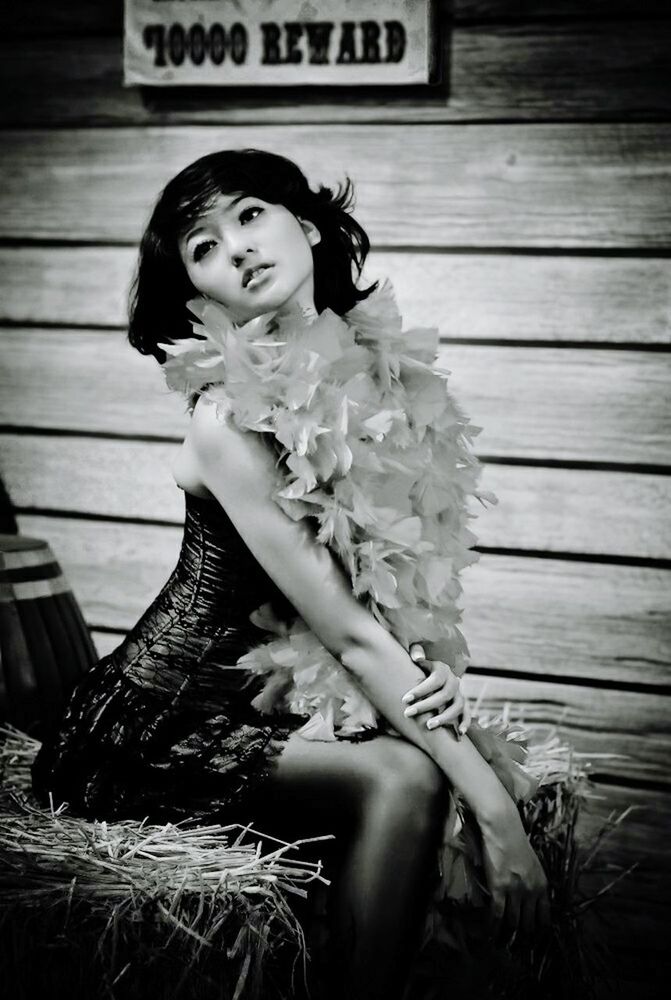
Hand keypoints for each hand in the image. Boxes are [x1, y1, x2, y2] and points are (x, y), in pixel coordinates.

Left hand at [401, 644, 470, 735]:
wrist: (435, 672)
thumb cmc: (421, 666)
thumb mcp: (418, 655)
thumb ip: (417, 652)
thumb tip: (417, 657)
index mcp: (443, 669)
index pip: (434, 680)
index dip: (420, 690)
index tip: (404, 700)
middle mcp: (454, 681)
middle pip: (444, 695)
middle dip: (425, 706)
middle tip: (408, 714)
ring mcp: (460, 693)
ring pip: (457, 706)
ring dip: (444, 717)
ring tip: (428, 726)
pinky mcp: (463, 704)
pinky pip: (467, 714)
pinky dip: (465, 723)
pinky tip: (459, 734)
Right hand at [479, 802, 550, 946]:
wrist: (503, 828)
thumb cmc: (516, 842)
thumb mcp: (533, 864)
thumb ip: (534, 883)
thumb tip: (529, 902)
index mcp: (543, 885)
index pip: (545, 918)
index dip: (539, 932)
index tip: (533, 941)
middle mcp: (532, 891)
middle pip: (529, 924)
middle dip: (522, 938)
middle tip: (514, 947)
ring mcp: (516, 890)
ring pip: (513, 923)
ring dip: (506, 936)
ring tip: (500, 944)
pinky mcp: (499, 887)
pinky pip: (497, 914)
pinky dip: (493, 927)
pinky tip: (489, 934)